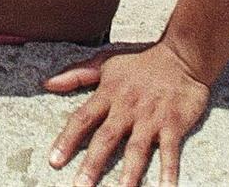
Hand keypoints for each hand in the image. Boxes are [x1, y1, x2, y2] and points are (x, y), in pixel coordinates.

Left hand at [44, 42, 213, 186]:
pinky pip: (170, 151)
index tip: (54, 161)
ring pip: (137, 149)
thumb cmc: (140, 60)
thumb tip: (47, 83)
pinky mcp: (173, 124)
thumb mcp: (106, 62)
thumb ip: (76, 75)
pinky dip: (168, 171)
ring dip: (129, 172)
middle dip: (93, 164)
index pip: (83, 118)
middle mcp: (127, 108)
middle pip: (107, 138)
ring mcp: (151, 118)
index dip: (68, 140)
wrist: (182, 56)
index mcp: (109, 94)